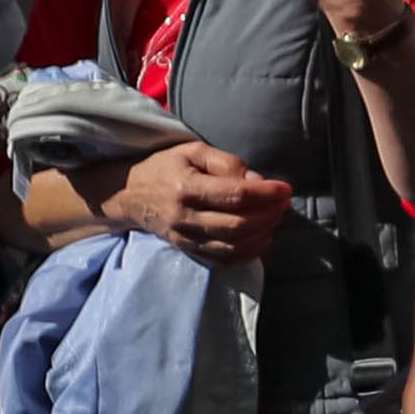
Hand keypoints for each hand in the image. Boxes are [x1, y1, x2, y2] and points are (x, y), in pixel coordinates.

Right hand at [108, 140, 290, 266]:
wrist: (128, 196)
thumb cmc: (165, 169)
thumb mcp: (193, 152)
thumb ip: (227, 163)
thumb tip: (257, 181)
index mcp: (186, 188)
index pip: (234, 195)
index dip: (266, 194)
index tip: (285, 189)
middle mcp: (184, 218)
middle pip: (237, 225)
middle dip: (269, 215)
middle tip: (283, 203)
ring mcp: (185, 238)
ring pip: (233, 246)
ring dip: (262, 234)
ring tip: (275, 218)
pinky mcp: (187, 251)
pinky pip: (223, 261)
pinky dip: (248, 253)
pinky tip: (262, 238)